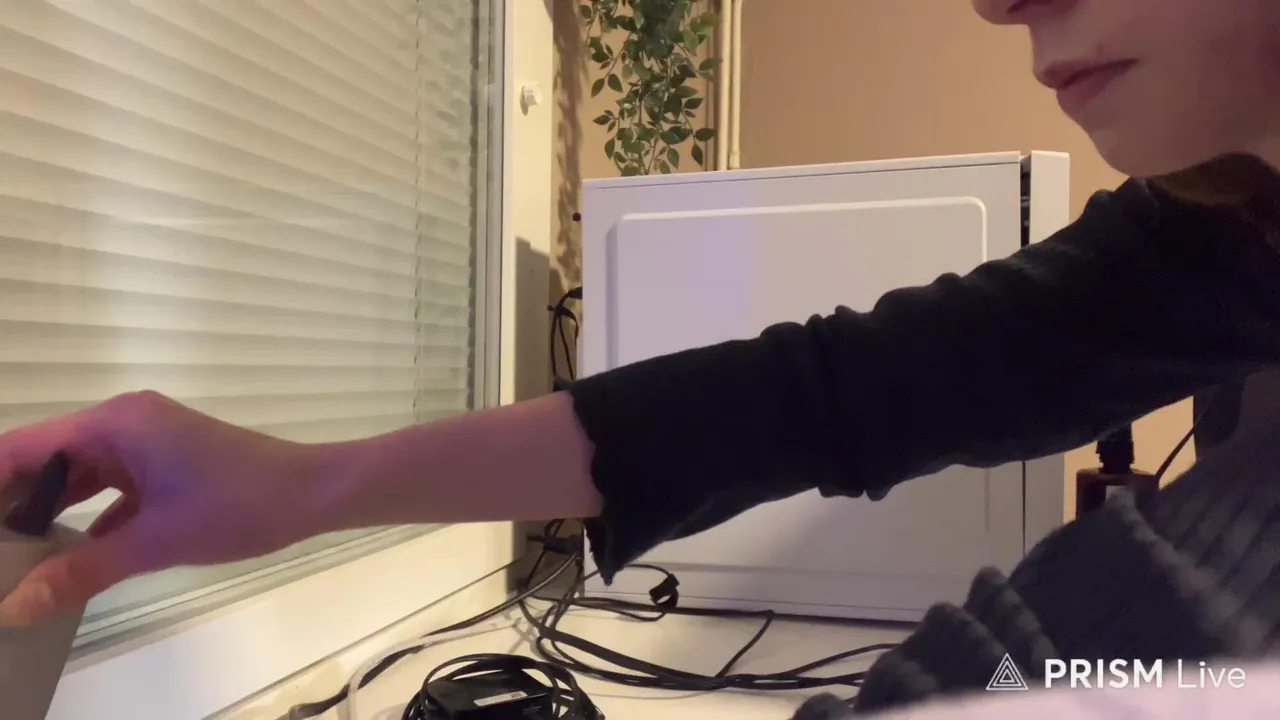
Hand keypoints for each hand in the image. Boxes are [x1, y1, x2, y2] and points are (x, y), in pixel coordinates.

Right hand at [0, 391, 326, 626]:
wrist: (315, 492)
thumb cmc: (239, 505)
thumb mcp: (155, 541)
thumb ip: (81, 571)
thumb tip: (15, 606)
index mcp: (116, 423)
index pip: (23, 448)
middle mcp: (125, 422)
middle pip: (47, 459)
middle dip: (12, 504)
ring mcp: (148, 442)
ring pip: (80, 475)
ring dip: (49, 513)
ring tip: (16, 557)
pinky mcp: (167, 464)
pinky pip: (112, 487)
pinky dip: (89, 518)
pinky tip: (68, 558)